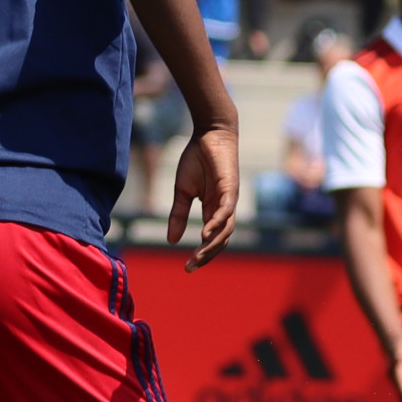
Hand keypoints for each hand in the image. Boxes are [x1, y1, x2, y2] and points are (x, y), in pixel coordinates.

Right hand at [170, 119, 241, 264]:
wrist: (208, 134)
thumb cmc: (196, 160)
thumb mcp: (182, 191)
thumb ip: (178, 215)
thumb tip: (171, 240)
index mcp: (213, 209)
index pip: (212, 239)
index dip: (202, 254)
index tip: (187, 267)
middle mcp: (224, 208)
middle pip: (221, 240)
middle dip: (207, 255)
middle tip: (191, 267)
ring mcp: (229, 199)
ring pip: (226, 230)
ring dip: (213, 245)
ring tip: (198, 255)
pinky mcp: (230, 188)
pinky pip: (225, 211)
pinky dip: (217, 224)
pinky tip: (205, 235)